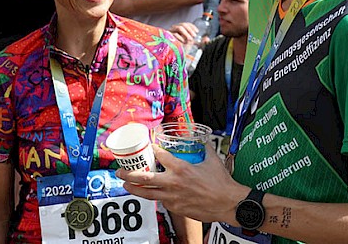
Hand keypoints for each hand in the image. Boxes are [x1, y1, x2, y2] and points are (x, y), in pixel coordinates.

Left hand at [118, 144, 245, 223]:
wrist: (227, 203)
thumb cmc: (221, 183)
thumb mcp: (212, 160)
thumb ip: (204, 148)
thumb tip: (201, 140)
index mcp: (181, 168)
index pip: (160, 155)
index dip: (152, 149)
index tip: (148, 146)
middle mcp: (173, 183)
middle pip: (144, 178)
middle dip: (129, 174)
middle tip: (120, 171)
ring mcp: (173, 197)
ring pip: (147, 194)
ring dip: (134, 189)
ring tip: (126, 185)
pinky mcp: (175, 208)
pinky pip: (161, 201)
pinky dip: (155, 196)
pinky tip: (152, 193)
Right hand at [169, 22, 198, 46]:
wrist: (174, 53)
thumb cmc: (181, 46)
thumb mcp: (188, 41)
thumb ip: (191, 36)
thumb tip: (194, 34)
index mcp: (180, 28)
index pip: (187, 24)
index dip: (192, 27)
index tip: (197, 31)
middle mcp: (175, 27)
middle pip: (183, 24)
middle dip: (190, 30)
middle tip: (194, 36)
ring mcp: (171, 30)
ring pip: (180, 28)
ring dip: (186, 33)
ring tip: (190, 39)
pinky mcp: (168, 35)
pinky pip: (175, 34)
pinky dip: (181, 37)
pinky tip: (184, 41)